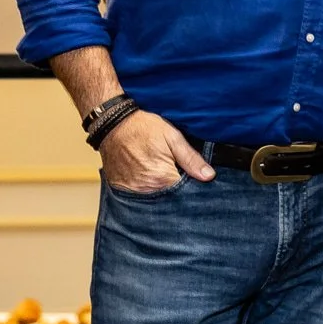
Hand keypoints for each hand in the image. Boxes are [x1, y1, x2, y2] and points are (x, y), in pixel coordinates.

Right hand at [98, 109, 213, 193]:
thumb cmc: (144, 128)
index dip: (192, 189)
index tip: (195, 181)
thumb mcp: (172, 137)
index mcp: (162, 178)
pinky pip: (138, 196)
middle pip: (169, 199)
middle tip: (179, 176)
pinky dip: (147, 191)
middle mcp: (146, 189)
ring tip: (164, 176)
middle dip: (178, 193)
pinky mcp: (121, 189)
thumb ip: (191, 159)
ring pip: (154, 200)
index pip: (184, 194)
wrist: (113, 123)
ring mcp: (131, 191)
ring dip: (162, 193)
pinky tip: (150, 179)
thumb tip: (209, 176)